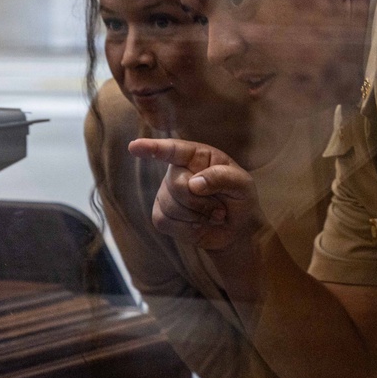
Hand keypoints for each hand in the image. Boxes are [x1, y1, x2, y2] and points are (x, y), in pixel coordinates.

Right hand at [128, 138, 267, 250]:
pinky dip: (187, 229)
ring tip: (212, 216)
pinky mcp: (161, 215)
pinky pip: (165, 222)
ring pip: (171, 206)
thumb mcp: (242, 184)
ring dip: (198, 216)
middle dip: (202, 201)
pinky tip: (199, 225)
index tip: (134, 147)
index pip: (172, 149)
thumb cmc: (240, 200)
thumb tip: (194, 184)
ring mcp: (166, 193)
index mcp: (197, 156)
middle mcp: (177, 171)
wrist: (237, 229)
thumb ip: (222, 177)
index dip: (152, 148)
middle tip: (220, 208)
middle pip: (177, 184)